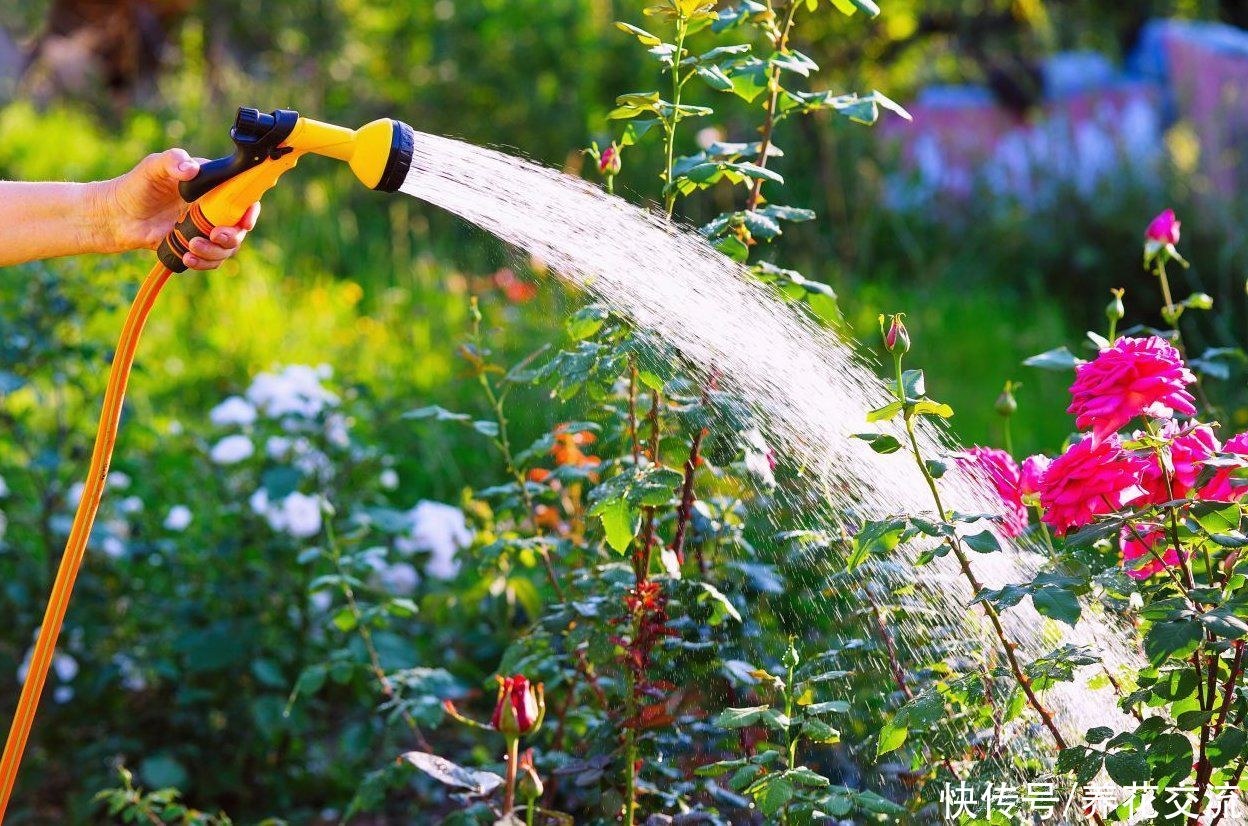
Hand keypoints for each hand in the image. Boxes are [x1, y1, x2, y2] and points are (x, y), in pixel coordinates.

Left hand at [95, 149, 260, 270]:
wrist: (116, 215)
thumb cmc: (136, 186)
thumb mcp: (153, 166)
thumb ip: (173, 161)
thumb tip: (191, 171)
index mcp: (211, 187)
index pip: (243, 197)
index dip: (250, 210)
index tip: (245, 220)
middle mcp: (213, 210)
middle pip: (239, 227)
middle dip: (232, 236)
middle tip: (215, 235)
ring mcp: (205, 230)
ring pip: (227, 247)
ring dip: (215, 252)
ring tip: (191, 246)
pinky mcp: (195, 247)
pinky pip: (212, 260)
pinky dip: (204, 262)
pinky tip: (188, 257)